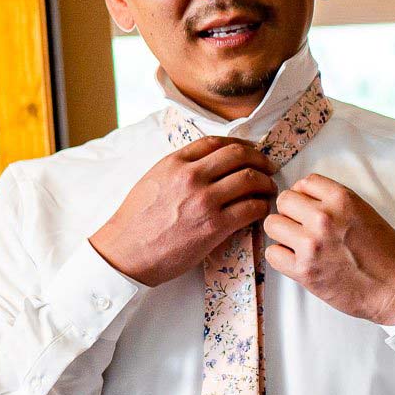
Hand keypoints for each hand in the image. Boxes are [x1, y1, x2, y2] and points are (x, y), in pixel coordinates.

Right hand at [90, 137, 275, 286]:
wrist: (126, 252)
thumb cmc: (137, 220)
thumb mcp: (154, 180)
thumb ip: (181, 168)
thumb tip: (209, 164)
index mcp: (175, 162)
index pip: (217, 143)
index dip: (241, 145)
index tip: (251, 152)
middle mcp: (191, 176)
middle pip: (240, 156)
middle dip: (260, 160)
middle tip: (268, 168)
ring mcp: (204, 200)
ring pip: (251, 180)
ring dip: (266, 183)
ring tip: (269, 190)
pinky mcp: (215, 225)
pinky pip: (251, 208)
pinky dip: (262, 206)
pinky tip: (261, 210)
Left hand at [262, 174, 394, 325]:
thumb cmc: (386, 253)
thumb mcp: (366, 212)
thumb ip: (336, 203)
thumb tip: (306, 200)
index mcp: (342, 200)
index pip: (304, 182)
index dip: (305, 195)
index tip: (309, 207)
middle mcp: (324, 218)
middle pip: (284, 201)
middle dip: (291, 212)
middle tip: (303, 227)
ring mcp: (311, 245)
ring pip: (272, 225)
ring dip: (283, 233)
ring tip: (299, 243)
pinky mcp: (303, 271)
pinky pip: (272, 254)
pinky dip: (282, 257)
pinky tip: (298, 260)